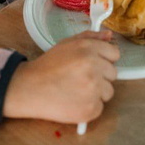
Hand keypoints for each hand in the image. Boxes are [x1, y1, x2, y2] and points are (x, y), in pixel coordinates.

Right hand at [3, 31, 118, 123]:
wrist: (30, 88)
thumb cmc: (48, 66)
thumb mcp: (67, 44)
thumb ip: (90, 37)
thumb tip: (110, 36)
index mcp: (88, 49)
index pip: (114, 54)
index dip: (104, 59)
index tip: (93, 64)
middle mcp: (93, 67)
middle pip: (112, 74)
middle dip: (100, 76)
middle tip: (80, 78)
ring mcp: (93, 89)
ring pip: (108, 91)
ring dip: (96, 92)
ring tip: (76, 90)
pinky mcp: (91, 109)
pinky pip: (100, 107)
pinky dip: (89, 106)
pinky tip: (74, 101)